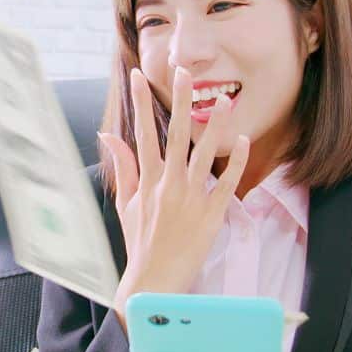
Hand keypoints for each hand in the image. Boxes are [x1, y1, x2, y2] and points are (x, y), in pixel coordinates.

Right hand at [99, 68, 249, 329]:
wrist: (154, 280)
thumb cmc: (139, 242)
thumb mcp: (125, 203)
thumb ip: (122, 167)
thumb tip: (108, 136)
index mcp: (147, 181)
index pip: (143, 133)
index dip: (140, 103)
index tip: (138, 75)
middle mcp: (168, 185)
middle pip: (175, 134)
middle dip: (179, 100)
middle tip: (183, 71)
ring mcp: (191, 199)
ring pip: (204, 154)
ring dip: (213, 125)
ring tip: (222, 99)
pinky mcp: (211, 215)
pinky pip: (226, 184)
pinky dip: (235, 163)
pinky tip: (243, 140)